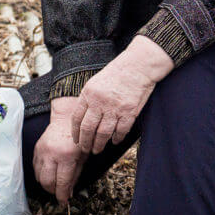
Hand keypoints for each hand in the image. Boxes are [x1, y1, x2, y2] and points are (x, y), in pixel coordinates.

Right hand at [34, 96, 87, 203]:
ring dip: (46, 184)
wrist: (67, 119)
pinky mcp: (36, 149)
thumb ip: (76, 175)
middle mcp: (52, 154)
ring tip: (55, 185)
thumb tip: (69, 193)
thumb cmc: (79, 138)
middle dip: (53, 191)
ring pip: (39, 177)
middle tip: (59, 193)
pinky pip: (35, 168)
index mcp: (67, 155)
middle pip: (47, 182)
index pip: (62, 182)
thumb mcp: (83, 156)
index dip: (62, 195)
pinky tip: (50, 174)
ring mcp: (42, 151)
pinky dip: (41, 175)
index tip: (64, 202)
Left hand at [70, 36, 173, 153]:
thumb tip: (82, 116)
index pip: (77, 118)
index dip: (75, 132)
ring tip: (97, 149)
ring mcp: (115, 107)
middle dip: (85, 142)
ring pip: (103, 133)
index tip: (76, 140)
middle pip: (88, 128)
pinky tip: (115, 141)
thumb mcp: (96, 81)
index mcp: (89, 93)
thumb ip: (89, 98)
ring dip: (99, 144)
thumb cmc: (118, 72)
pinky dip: (117, 138)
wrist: (139, 65)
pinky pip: (121, 130)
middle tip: (85, 149)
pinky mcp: (130, 111)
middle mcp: (100, 101)